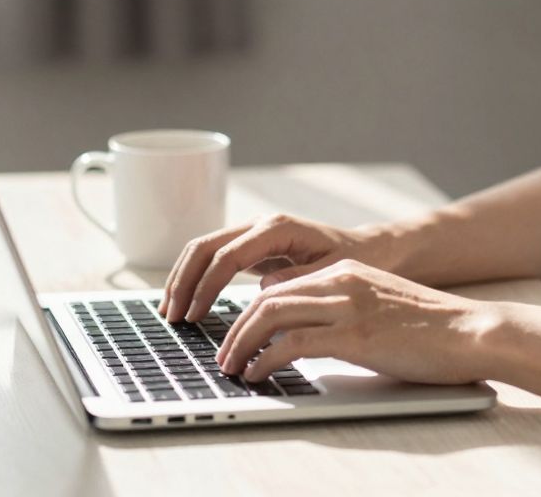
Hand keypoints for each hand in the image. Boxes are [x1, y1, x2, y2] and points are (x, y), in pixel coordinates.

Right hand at [159, 213, 396, 322]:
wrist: (370, 249)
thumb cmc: (357, 260)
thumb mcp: (333, 272)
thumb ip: (299, 279)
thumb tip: (265, 289)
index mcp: (278, 229)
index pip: (227, 256)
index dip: (206, 287)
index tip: (194, 316)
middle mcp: (261, 225)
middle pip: (205, 246)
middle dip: (183, 281)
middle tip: (171, 316)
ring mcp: (254, 234)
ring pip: (204, 249)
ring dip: (183, 279)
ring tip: (170, 312)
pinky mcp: (253, 248)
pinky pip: (215, 259)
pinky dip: (197, 278)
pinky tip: (188, 302)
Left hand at [214, 259, 499, 383]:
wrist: (472, 331)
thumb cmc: (433, 331)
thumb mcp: (380, 308)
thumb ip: (345, 312)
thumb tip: (310, 338)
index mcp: (346, 273)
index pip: (281, 287)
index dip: (249, 313)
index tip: (237, 337)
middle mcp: (341, 281)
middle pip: (266, 298)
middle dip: (235, 329)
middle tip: (224, 356)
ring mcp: (347, 305)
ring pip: (269, 315)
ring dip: (241, 344)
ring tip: (232, 368)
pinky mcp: (354, 334)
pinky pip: (291, 342)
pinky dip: (265, 360)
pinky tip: (258, 374)